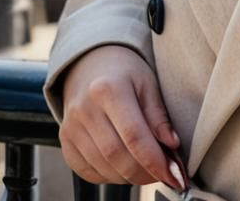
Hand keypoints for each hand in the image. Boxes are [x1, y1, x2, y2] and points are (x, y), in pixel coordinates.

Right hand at [59, 45, 181, 187]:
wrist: (92, 64)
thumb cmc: (125, 72)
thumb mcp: (148, 83)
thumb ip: (158, 116)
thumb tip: (172, 146)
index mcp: (108, 89)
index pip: (134, 135)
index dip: (155, 160)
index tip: (175, 174)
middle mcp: (85, 109)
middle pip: (117, 155)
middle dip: (144, 172)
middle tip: (165, 174)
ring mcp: (70, 127)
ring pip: (103, 168)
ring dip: (129, 176)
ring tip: (147, 169)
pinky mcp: (65, 142)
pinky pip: (87, 172)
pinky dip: (110, 177)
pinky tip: (125, 168)